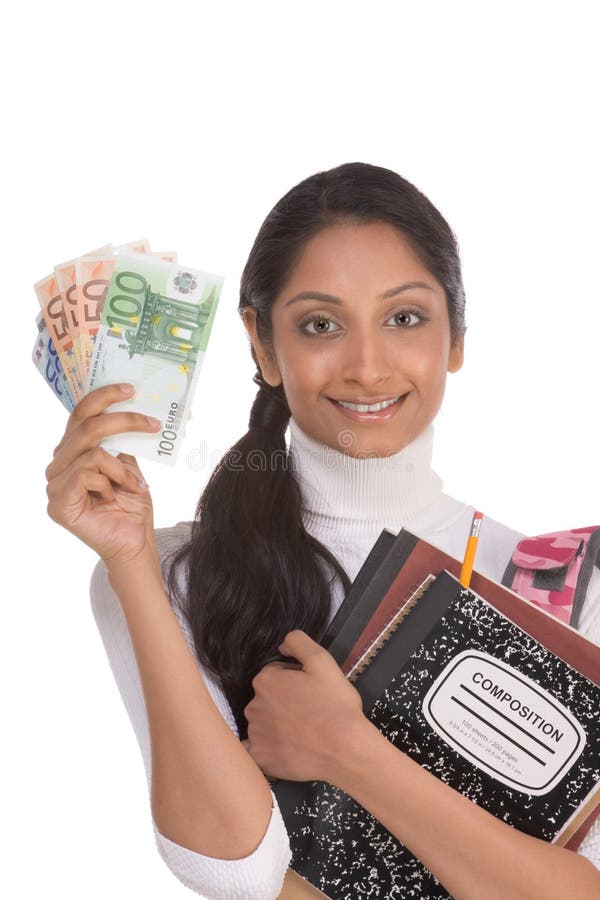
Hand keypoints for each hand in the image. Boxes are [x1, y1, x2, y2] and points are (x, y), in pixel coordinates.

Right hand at [45, 383, 162, 570]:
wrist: (135, 543)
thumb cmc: (130, 505)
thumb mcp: (128, 464)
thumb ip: (119, 441)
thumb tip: (130, 407)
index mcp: (71, 452)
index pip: (80, 414)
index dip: (103, 397)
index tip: (130, 388)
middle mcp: (58, 465)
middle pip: (85, 427)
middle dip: (124, 421)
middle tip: (153, 424)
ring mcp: (54, 485)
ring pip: (92, 451)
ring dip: (122, 468)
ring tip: (135, 485)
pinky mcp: (58, 504)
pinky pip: (88, 474)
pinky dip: (111, 482)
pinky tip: (115, 498)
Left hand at [243, 630, 363, 782]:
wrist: (345, 748)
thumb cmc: (335, 703)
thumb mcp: (322, 660)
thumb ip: (298, 642)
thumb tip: (282, 646)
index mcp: (265, 680)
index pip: (275, 674)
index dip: (294, 679)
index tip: (311, 690)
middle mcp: (253, 705)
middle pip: (267, 698)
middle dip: (283, 701)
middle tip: (309, 711)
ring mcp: (255, 734)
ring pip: (262, 723)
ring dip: (276, 724)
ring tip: (303, 732)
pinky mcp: (259, 758)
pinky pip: (255, 750)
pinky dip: (265, 748)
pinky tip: (282, 749)